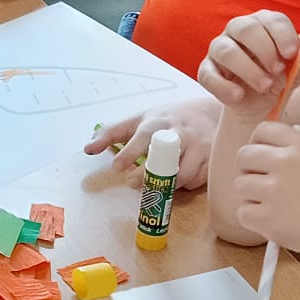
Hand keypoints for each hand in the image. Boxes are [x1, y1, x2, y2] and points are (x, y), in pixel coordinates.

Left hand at [85, 97, 219, 188]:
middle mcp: (181, 132)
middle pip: (166, 157)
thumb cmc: (166, 118)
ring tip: (155, 187)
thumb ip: (112, 132)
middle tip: (131, 183)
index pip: (143, 136)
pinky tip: (178, 181)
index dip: (130, 152)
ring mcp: (199, 146)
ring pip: (183, 174)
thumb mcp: (138, 119)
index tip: (117, 167)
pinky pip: (196, 180)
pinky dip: (185, 185)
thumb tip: (87, 149)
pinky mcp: (212, 159)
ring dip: (167, 185)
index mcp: (158, 122)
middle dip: (149, 173)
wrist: (207, 112)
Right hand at [196, 10, 299, 118]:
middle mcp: (238, 30)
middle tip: (278, 70)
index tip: (291, 54)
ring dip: (248, 70)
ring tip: (265, 86)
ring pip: (226, 51)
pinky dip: (224, 87)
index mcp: (263, 23)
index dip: (283, 35)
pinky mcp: (207, 71)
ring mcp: (219, 49)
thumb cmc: (279, 76)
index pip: (272, 20)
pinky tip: (239, 95)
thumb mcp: (296, 69)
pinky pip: (208, 75)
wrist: (261, 101)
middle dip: (264, 50)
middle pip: (246, 28)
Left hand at [228, 122, 299, 258]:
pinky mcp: (267, 217)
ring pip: (240, 185)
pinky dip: (254, 220)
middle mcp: (286, 164)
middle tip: (262, 185)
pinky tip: (275, 223)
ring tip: (274, 207)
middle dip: (248, 170)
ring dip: (251, 196)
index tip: (260, 157)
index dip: (257, 143)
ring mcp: (274, 190)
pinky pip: (243, 212)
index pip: (264, 130)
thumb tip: (271, 146)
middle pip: (243, 155)